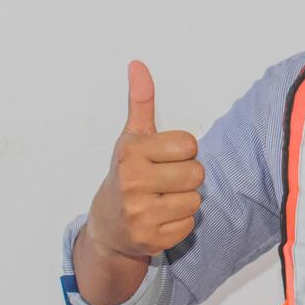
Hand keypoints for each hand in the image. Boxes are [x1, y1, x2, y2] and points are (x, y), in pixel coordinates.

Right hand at [85, 60, 203, 258]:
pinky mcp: (150, 239)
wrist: (108, 226)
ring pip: (195, 200)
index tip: (164, 158)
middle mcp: (132, 183)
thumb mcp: (132, 138)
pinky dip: (180, 222)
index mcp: (132, 152)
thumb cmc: (127, 174)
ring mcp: (140, 214)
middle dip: (187, 177)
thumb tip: (138, 65)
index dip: (183, 151)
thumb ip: (141, 102)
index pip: (190, 145)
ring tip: (162, 199)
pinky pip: (189, 225)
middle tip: (166, 181)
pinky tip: (160, 218)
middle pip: (197, 174)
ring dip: (185, 200)